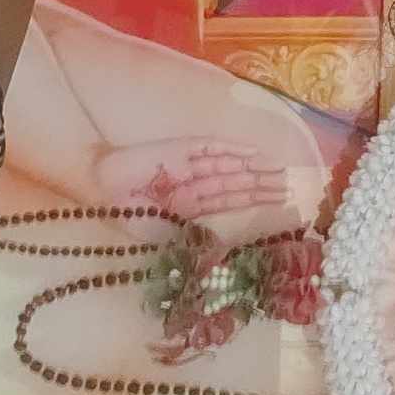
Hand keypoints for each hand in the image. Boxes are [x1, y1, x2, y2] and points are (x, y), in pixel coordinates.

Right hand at [93, 138, 287, 219]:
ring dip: (255, 167)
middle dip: (264, 183)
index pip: (233, 201)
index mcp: (194, 205)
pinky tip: (253, 153)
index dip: (258, 199)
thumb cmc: (128, 214)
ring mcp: (191, 164)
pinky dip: (232, 149)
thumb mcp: (163, 234)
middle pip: (238, 182)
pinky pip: (212, 147)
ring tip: (280, 169)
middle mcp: (198, 183)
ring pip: (230, 164)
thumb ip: (192, 236)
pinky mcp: (181, 148)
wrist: (102, 186)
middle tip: (293, 183)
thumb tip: (223, 247)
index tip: (284, 199)